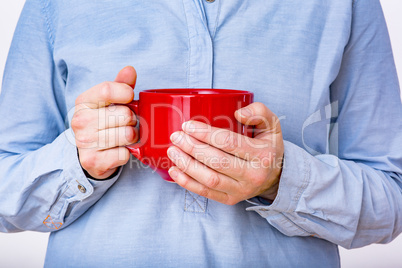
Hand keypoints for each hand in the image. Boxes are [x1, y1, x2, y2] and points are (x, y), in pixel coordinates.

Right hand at [71, 66, 137, 178]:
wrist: (88, 155)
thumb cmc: (103, 123)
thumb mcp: (109, 102)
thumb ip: (120, 85)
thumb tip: (130, 69)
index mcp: (83, 102)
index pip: (107, 90)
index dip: (126, 93)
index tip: (130, 98)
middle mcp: (80, 121)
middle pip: (124, 114)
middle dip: (132, 120)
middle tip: (127, 123)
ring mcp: (85, 143)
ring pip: (127, 134)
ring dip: (132, 137)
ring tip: (124, 137)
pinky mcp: (93, 161)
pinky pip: (124, 154)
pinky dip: (126, 153)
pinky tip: (118, 151)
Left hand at [167, 102, 283, 204]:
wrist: (276, 176)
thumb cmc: (268, 146)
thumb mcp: (272, 125)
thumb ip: (259, 112)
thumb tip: (238, 113)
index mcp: (263, 155)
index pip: (229, 142)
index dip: (205, 133)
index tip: (187, 125)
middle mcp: (253, 175)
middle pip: (216, 161)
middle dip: (192, 148)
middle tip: (176, 136)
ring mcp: (241, 190)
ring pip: (209, 179)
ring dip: (187, 165)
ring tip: (172, 151)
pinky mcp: (231, 200)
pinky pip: (206, 193)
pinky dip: (187, 183)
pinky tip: (175, 170)